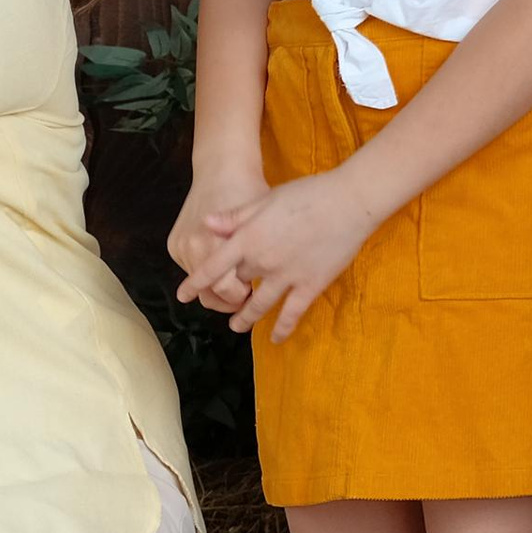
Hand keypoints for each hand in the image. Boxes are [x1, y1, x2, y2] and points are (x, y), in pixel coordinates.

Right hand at [168, 163, 274, 316]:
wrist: (221, 169)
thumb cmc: (248, 193)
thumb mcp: (259, 225)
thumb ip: (255, 260)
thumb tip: (256, 294)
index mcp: (216, 244)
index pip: (226, 291)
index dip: (241, 299)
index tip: (253, 298)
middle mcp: (193, 248)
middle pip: (209, 295)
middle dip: (228, 300)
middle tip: (245, 298)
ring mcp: (180, 247)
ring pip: (198, 286)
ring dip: (216, 289)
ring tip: (234, 285)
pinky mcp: (173, 245)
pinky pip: (190, 271)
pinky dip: (205, 274)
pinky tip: (220, 268)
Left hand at [175, 164, 384, 339]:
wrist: (348, 202)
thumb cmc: (306, 194)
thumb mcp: (265, 199)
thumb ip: (235, 216)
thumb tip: (206, 223)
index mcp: (248, 238)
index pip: (213, 266)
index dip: (196, 282)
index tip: (182, 296)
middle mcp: (262, 261)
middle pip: (235, 284)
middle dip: (226, 295)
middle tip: (219, 304)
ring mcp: (286, 276)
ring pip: (259, 305)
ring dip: (245, 318)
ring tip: (236, 327)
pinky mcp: (310, 286)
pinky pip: (291, 313)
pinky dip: (281, 328)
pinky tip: (274, 339)